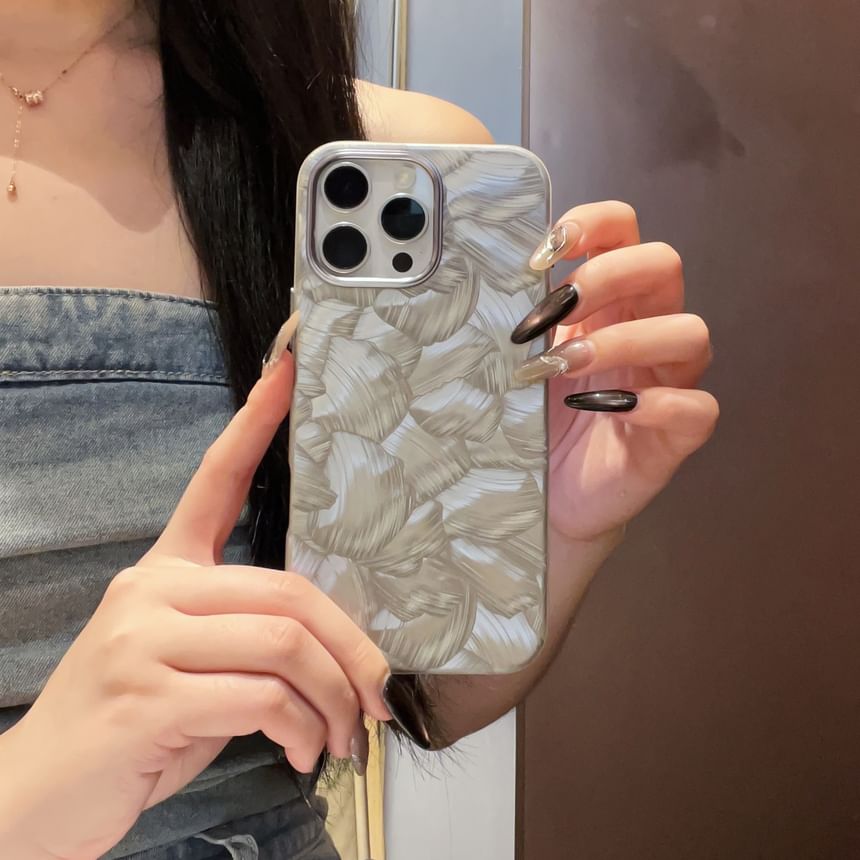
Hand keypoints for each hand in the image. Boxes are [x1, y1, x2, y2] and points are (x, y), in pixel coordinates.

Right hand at [0, 338, 390, 859]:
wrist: (37, 794)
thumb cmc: (132, 726)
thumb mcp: (190, 665)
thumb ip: (247, 638)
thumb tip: (336, 649)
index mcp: (165, 572)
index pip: (215, 479)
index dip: (257, 421)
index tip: (291, 368)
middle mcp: (152, 590)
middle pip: (289, 591)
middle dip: (351, 647)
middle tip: (382, 692)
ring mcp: (143, 640)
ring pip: (284, 644)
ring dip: (333, 698)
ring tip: (345, 736)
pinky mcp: (146, 697)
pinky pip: (261, 699)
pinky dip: (301, 730)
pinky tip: (304, 754)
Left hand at [514, 201, 718, 541]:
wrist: (544, 492)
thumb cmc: (533, 420)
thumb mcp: (519, 358)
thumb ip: (518, 318)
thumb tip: (480, 276)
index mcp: (607, 300)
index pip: (624, 229)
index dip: (592, 223)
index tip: (541, 255)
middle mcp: (646, 328)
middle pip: (663, 263)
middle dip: (604, 278)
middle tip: (549, 316)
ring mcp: (669, 380)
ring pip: (690, 331)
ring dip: (621, 341)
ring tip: (560, 368)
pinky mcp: (678, 434)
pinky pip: (698, 407)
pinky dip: (654, 404)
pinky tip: (602, 410)